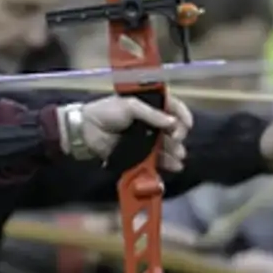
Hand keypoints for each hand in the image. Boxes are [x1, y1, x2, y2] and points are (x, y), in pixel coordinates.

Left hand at [73, 95, 191, 171]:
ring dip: (174, 152)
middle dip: (178, 136)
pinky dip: (163, 164)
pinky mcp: (138, 154)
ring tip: (178, 158)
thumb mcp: (130, 106)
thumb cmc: (106, 111)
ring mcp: (145, 139)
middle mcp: (151, 122)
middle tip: (177, 140)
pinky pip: (154, 160)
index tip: (187, 125)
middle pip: (172, 130)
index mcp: (150, 105)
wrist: (86, 129)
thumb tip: (172, 122)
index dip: (183, 115)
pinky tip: (171, 166)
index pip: (173, 108)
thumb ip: (151, 114)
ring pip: (165, 146)